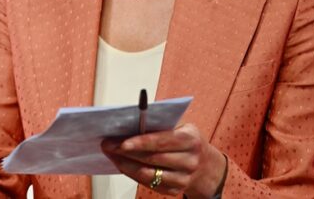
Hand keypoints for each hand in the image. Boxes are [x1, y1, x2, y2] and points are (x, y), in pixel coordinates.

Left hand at [101, 123, 226, 197]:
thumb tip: (129, 122)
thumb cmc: (186, 140)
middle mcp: (189, 161)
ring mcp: (183, 179)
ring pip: (147, 174)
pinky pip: (148, 184)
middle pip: (151, 159)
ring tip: (111, 154)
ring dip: (125, 164)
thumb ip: (160, 125)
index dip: (140, 142)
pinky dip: (132, 174)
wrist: (206, 165)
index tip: (121, 142)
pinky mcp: (174, 190)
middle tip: (107, 144)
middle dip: (125, 152)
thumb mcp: (181, 126)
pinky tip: (122, 164)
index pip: (161, 141)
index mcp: (190, 139)